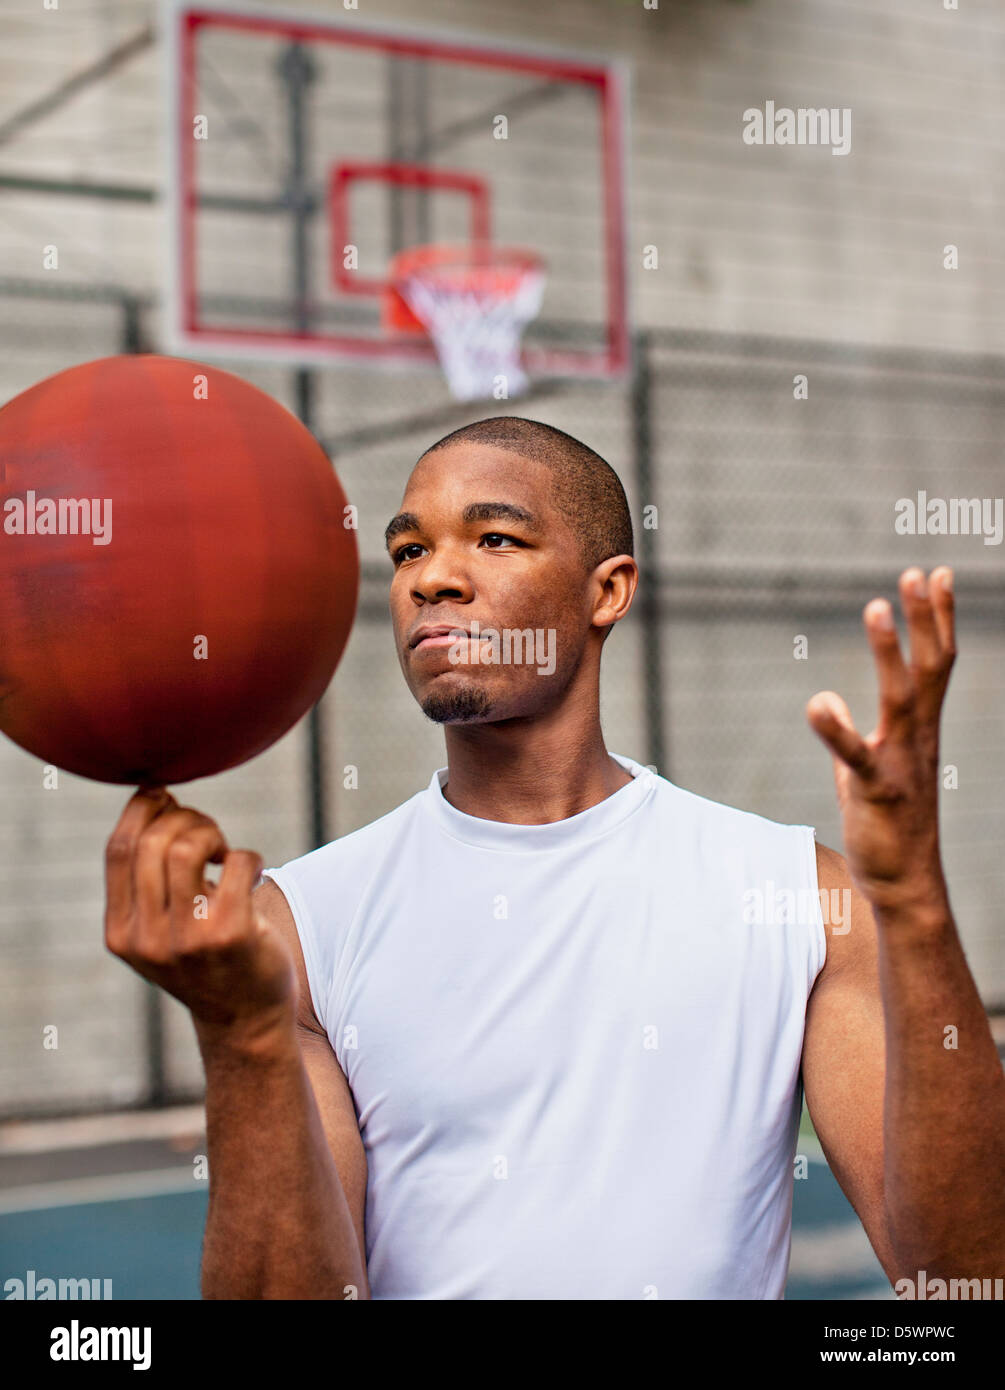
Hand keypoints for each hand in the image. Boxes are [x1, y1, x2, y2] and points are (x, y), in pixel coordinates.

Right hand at [104, 788, 295, 1044]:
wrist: (245, 1020)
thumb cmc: (205, 960)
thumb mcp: (158, 930)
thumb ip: (147, 880)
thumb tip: (154, 795)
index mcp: (121, 933)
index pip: (119, 849)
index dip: (142, 809)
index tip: (165, 796)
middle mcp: (147, 939)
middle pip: (153, 842)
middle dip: (185, 819)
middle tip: (209, 834)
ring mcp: (188, 939)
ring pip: (187, 848)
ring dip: (212, 833)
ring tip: (225, 851)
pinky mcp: (231, 934)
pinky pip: (238, 862)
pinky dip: (249, 856)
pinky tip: (252, 871)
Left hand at [806, 566, 955, 917]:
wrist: (905, 882)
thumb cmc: (887, 822)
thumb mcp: (865, 768)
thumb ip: (852, 734)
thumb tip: (829, 704)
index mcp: (921, 728)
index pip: (937, 664)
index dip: (938, 619)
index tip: (939, 573)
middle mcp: (918, 738)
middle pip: (929, 669)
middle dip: (925, 619)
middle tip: (918, 571)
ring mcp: (900, 763)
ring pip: (900, 699)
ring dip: (889, 652)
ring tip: (876, 607)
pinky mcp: (875, 792)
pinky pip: (856, 756)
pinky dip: (837, 730)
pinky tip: (819, 703)